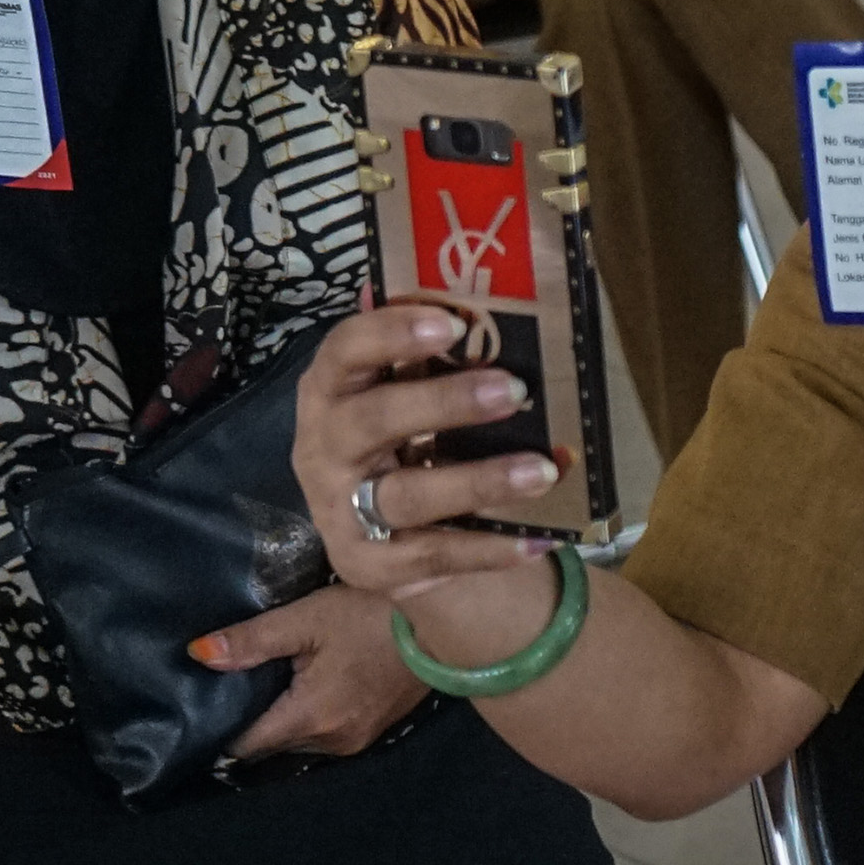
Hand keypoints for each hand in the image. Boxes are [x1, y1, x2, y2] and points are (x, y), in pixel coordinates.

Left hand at [194, 584, 429, 757]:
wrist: (443, 620)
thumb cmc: (371, 612)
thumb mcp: (308, 618)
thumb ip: (253, 641)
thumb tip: (199, 656)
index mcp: (311, 717)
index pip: (246, 745)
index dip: (220, 728)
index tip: (200, 708)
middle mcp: (331, 741)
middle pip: (270, 745)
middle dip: (250, 721)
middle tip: (229, 686)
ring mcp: (355, 741)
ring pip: (297, 741)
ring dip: (280, 720)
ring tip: (264, 684)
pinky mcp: (371, 732)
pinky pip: (323, 734)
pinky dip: (307, 717)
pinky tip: (302, 686)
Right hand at [291, 301, 565, 603]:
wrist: (377, 534)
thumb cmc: (398, 439)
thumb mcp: (399, 392)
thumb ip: (424, 354)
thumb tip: (478, 299)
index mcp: (329, 390)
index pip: (344, 350)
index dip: (391, 333)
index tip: (451, 324)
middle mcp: (321, 448)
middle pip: (373, 420)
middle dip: (444, 403)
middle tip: (515, 390)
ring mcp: (339, 510)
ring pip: (405, 496)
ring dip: (478, 482)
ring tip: (541, 471)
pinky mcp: (365, 565)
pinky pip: (431, 556)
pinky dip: (488, 547)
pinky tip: (539, 535)